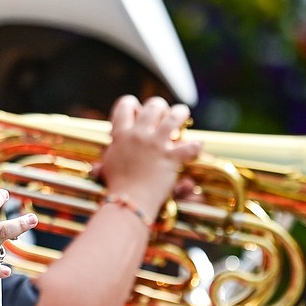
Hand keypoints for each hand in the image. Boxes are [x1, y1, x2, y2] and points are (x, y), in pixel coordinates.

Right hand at [96, 95, 203, 219]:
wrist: (128, 201)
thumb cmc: (116, 185)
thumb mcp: (108, 163)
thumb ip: (112, 150)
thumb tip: (108, 151)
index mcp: (121, 134)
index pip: (125, 105)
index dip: (133, 104)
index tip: (137, 111)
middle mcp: (139, 135)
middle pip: (153, 106)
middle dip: (160, 107)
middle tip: (163, 114)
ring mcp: (156, 145)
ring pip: (174, 117)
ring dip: (180, 113)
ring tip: (182, 114)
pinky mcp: (171, 158)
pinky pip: (190, 146)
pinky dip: (195, 146)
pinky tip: (197, 146)